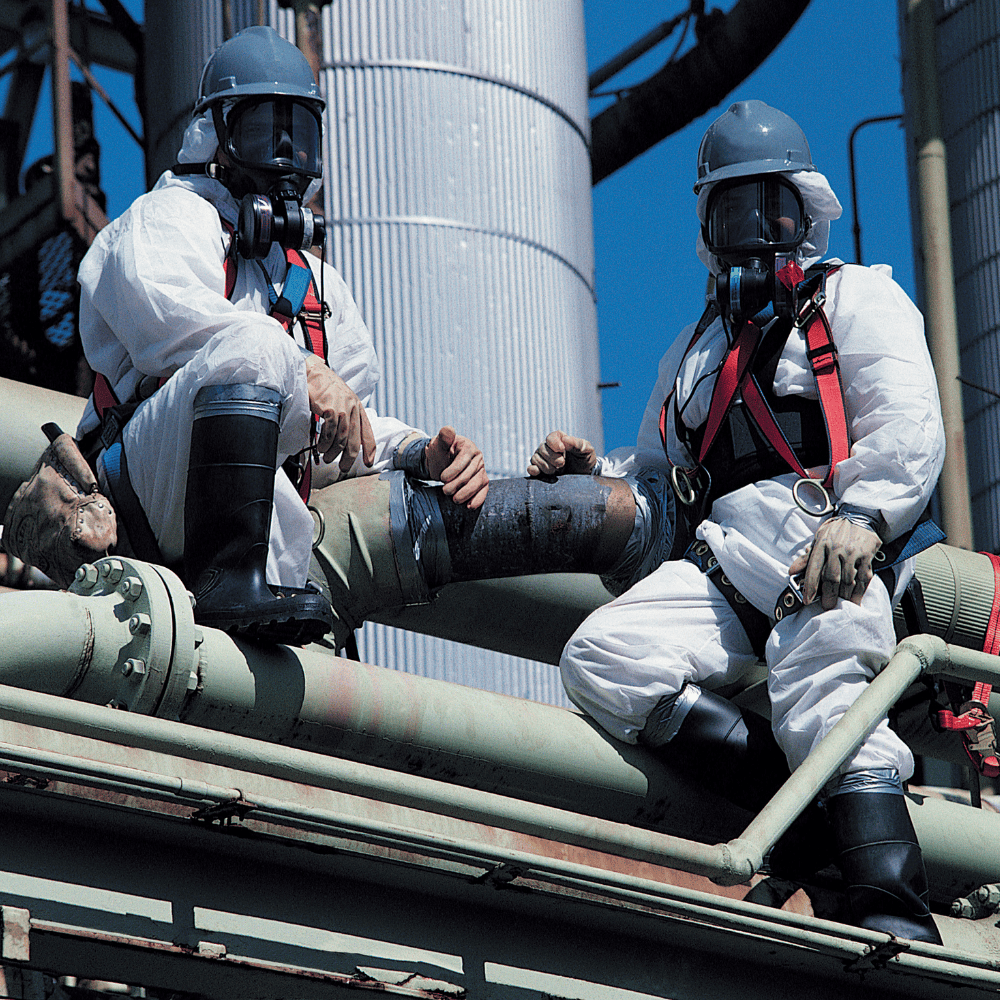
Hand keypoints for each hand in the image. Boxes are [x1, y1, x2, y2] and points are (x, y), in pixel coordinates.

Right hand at [304, 354, 375, 472]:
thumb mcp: (342, 400)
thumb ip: (347, 417)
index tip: (369, 463)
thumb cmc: (325, 387)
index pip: (368, 432)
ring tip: (327, 457)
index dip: (369, 450)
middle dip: (349, 458)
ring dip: (333, 452)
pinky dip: (325, 443)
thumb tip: (345, 439)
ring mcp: (342, 408)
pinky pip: (329, 433)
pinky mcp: (330, 409)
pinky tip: (321, 447)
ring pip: (341, 439)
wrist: (312, 372)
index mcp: (358, 407)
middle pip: (354, 440)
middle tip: (342, 467)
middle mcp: (353, 408)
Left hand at [425, 426, 488, 508]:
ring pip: (477, 483)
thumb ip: (443, 438)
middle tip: (445, 490)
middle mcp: (478, 457)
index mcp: (468, 446)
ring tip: (454, 499)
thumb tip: (448, 429)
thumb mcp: (437, 445)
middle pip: (470, 474)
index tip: (441, 478)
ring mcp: (481, 470)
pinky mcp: (482, 481)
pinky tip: (470, 506)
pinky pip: (483, 490)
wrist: (440, 464)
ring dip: (465, 493)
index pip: (463, 460)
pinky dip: (478, 499)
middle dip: (457, 484)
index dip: (453, 470)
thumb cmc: (438, 454)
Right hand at [527, 430, 596, 476]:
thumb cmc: (586, 460)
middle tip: (562, 463)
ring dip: (545, 465)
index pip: (551, 437)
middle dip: (552, 457)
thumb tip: (565, 439)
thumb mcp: (587, 450)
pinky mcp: (540, 471)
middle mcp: (549, 448)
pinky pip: (531, 468)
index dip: (554, 443)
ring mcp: (543, 459)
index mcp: (560, 440)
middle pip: (542, 448)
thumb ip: (578, 444)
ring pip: (535, 458)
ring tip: (556, 471)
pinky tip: (540, 473)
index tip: (562, 449)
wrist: (585, 477)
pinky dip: (534, 470)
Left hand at [788, 517, 881, 610]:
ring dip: (843, 596)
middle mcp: (837, 549)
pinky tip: (854, 600)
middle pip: (832, 578)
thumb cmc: (837, 531)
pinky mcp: (867, 557)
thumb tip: (792, 571)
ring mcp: (853, 554)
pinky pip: (863, 579)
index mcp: (822, 544)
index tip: (807, 600)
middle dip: (828, 595)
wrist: (860, 518)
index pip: (814, 569)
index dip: (810, 587)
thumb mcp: (818, 539)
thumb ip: (807, 557)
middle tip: (827, 606)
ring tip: (840, 604)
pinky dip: (858, 592)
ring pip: (848, 581)